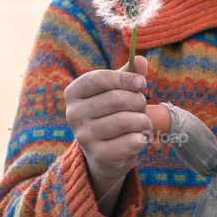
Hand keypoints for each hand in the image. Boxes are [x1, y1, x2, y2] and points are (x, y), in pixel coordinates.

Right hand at [63, 56, 151, 184]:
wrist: (105, 153)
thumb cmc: (111, 113)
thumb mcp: (117, 90)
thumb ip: (129, 74)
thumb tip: (140, 60)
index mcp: (73, 93)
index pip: (99, 79)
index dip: (125, 78)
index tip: (142, 83)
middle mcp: (73, 114)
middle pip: (115, 99)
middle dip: (138, 101)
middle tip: (142, 106)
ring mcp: (84, 137)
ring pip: (125, 120)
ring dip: (143, 120)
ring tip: (144, 122)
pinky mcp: (99, 156)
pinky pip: (131, 141)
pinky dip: (142, 138)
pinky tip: (139, 138)